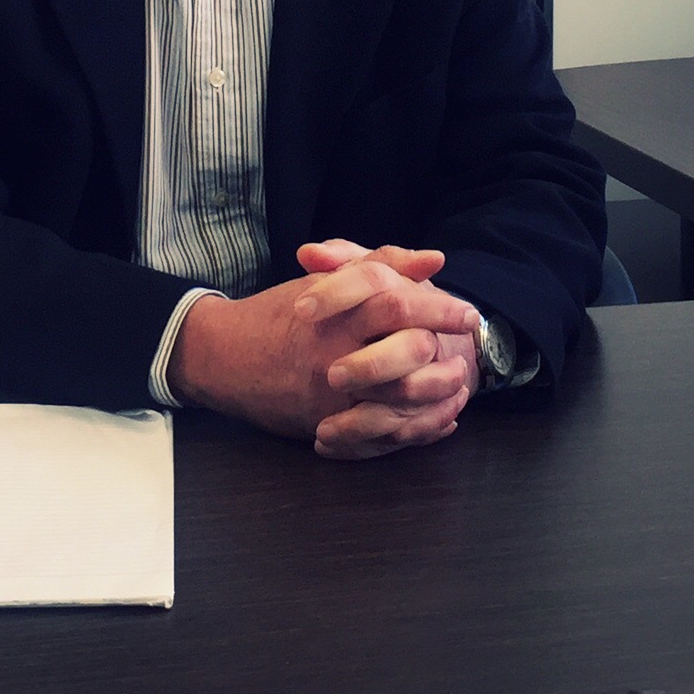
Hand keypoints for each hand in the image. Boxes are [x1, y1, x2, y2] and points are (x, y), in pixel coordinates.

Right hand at [166, 249, 477, 447]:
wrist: (226, 356)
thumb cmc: (281, 314)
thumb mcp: (326, 280)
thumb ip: (380, 263)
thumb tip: (434, 259)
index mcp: (336, 310)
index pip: (396, 302)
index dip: (438, 307)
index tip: (467, 312)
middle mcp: (334, 351)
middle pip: (403, 351)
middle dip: (444, 352)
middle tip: (468, 349)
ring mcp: (330, 393)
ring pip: (397, 399)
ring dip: (436, 394)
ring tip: (458, 385)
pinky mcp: (325, 423)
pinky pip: (380, 434)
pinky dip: (416, 430)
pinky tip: (438, 420)